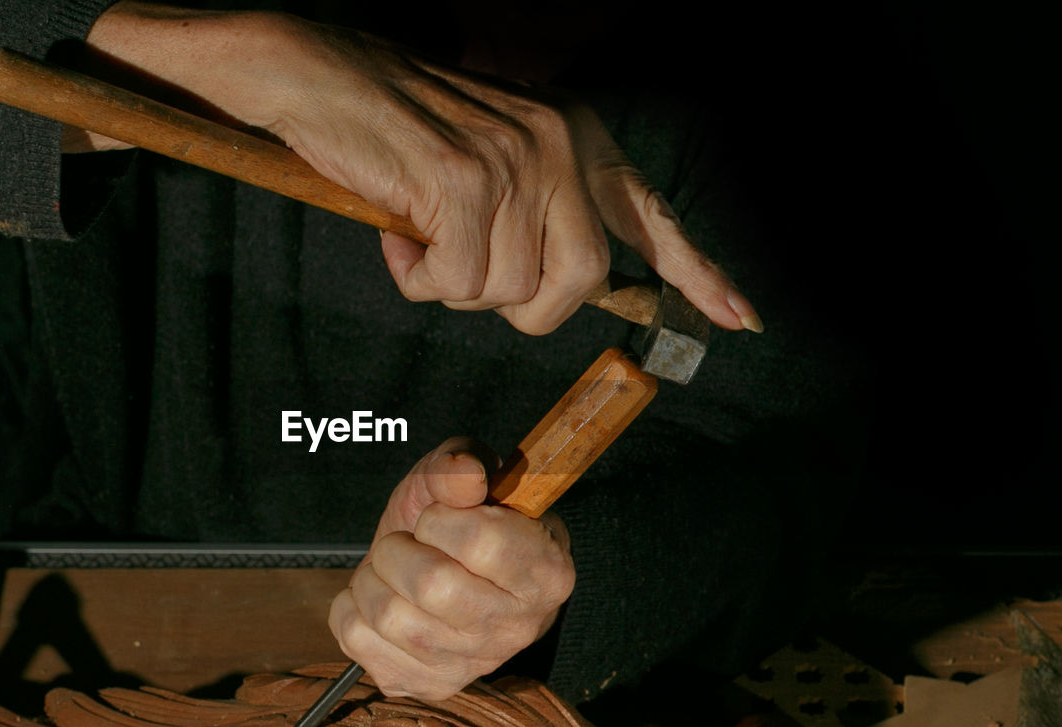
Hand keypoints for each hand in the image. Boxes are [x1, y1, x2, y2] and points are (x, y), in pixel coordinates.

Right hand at [74, 3, 762, 333]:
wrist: (317, 73)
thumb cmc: (398, 132)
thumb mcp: (488, 160)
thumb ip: (538, 211)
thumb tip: (561, 288)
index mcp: (573, 139)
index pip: (651, 216)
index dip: (700, 272)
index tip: (743, 319)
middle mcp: (558, 143)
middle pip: (578, 282)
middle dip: (522, 306)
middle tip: (468, 275)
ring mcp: (512, 158)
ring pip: (505, 290)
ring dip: (453, 285)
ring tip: (421, 235)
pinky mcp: (461, 178)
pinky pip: (454, 282)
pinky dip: (419, 277)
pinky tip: (399, 233)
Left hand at [328, 438, 573, 700]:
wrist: (451, 577)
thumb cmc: (461, 524)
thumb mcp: (464, 479)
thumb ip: (461, 465)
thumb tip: (463, 474)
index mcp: (546, 572)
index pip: (480, 541)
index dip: (441, 519)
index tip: (438, 518)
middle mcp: (518, 628)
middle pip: (430, 585)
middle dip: (398, 549)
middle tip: (406, 543)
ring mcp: (472, 664)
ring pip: (388, 614)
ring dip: (371, 577)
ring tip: (391, 569)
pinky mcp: (425, 684)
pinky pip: (356, 639)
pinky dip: (351, 607)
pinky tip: (381, 598)